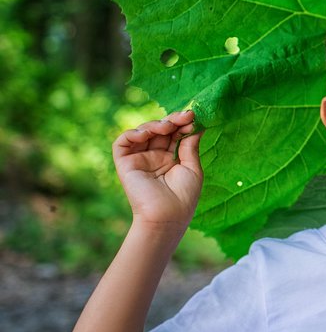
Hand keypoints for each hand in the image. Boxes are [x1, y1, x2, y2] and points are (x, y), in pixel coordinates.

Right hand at [113, 110, 203, 227]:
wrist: (167, 216)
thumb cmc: (183, 196)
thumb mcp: (191, 167)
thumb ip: (190, 145)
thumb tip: (196, 125)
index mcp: (171, 159)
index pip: (174, 134)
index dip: (182, 124)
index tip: (193, 117)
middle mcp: (154, 157)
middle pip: (160, 130)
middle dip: (172, 120)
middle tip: (185, 116)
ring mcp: (140, 159)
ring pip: (143, 132)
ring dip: (155, 124)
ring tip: (168, 126)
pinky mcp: (125, 163)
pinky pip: (122, 142)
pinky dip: (133, 133)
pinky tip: (147, 134)